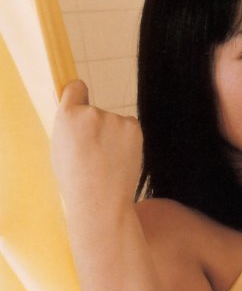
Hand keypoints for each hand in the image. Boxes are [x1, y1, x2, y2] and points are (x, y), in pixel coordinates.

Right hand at [52, 80, 141, 216]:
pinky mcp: (133, 127)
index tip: (81, 99)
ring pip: (113, 122)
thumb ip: (68, 128)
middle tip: (93, 154)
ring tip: (107, 161)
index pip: (75, 88)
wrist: (101, 202)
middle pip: (94, 112)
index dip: (78, 96)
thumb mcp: (60, 150)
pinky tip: (120, 158)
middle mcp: (91, 113)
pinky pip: (129, 128)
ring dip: (112, 135)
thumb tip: (75, 112)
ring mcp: (114, 119)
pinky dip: (126, 140)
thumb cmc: (76, 182)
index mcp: (67, 117)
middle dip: (95, 127)